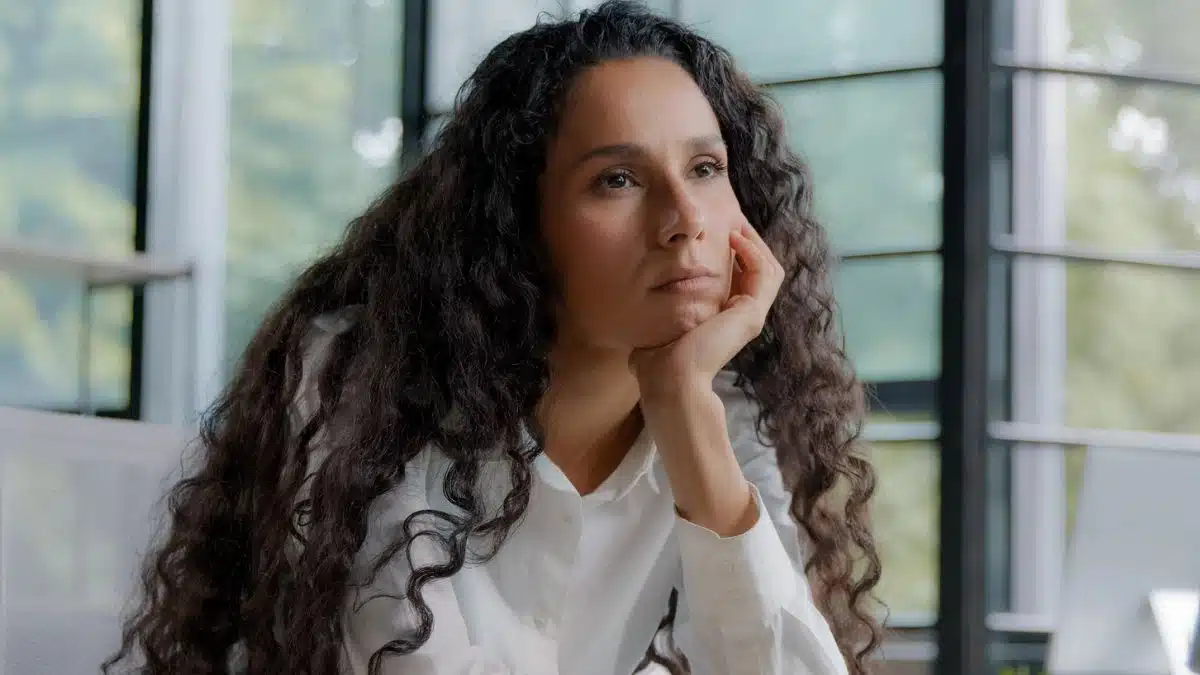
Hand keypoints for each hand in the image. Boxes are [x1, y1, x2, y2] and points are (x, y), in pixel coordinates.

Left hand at [630, 220, 784, 397]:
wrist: (668, 380)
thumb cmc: (657, 360)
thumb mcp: (660, 325)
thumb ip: (660, 313)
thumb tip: (638, 305)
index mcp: (725, 319)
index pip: (742, 279)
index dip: (736, 254)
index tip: (720, 232)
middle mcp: (743, 317)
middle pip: (761, 271)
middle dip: (750, 243)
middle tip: (733, 221)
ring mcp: (751, 316)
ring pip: (769, 269)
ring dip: (755, 243)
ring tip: (737, 225)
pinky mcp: (751, 314)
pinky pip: (764, 274)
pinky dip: (753, 252)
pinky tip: (735, 238)